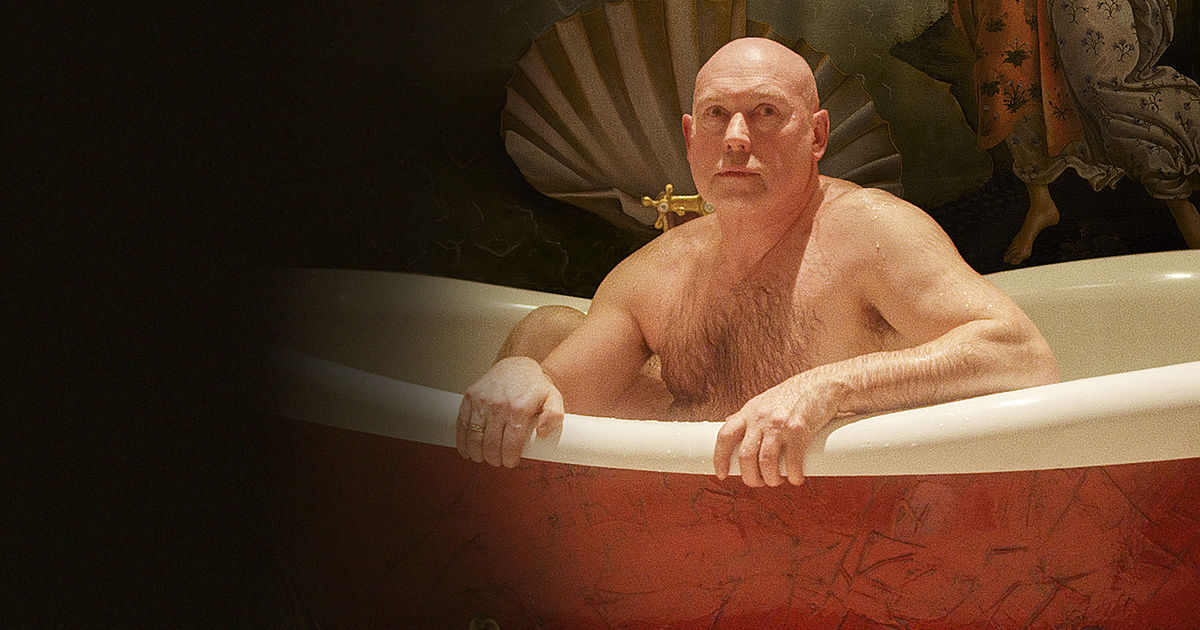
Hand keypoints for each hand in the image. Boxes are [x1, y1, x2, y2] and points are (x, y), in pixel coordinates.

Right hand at [456, 357, 564, 467]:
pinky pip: (462, 424)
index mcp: (519, 408)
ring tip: (483, 458)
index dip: (509, 458)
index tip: (511, 462)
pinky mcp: (469, 398)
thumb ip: (554, 416)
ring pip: (475, 437)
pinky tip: (467, 451)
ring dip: (478, 454)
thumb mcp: (553, 398)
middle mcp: (498, 404)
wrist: (516, 366)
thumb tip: (542, 432)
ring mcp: (481, 400)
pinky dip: (462, 442)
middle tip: (498, 462)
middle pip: (491, 444)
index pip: (511, 443)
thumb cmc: (534, 386)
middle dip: (494, 459)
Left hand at [713, 375, 837, 486]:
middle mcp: (760, 418)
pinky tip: (796, 479)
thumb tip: (728, 422)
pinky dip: (793, 476)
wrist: (824, 385)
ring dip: (771, 479)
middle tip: (758, 482)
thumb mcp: (764, 401)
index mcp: (749, 412)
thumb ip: (749, 414)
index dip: (719, 458)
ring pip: (766, 462)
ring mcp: (779, 424)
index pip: (724, 436)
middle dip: (750, 477)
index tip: (721, 474)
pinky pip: (792, 462)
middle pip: (745, 456)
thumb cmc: (794, 395)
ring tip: (776, 481)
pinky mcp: (799, 430)